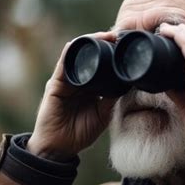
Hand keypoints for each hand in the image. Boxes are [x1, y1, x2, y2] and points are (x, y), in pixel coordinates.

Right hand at [27, 32, 117, 160]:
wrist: (59, 148)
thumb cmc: (80, 132)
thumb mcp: (103, 113)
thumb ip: (112, 98)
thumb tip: (129, 83)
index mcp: (90, 86)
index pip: (102, 63)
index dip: (113, 53)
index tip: (127, 45)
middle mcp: (78, 79)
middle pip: (91, 55)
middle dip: (105, 43)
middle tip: (120, 35)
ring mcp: (66, 80)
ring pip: (78, 54)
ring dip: (91, 42)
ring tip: (107, 35)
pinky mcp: (55, 84)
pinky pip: (62, 64)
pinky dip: (70, 52)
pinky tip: (80, 43)